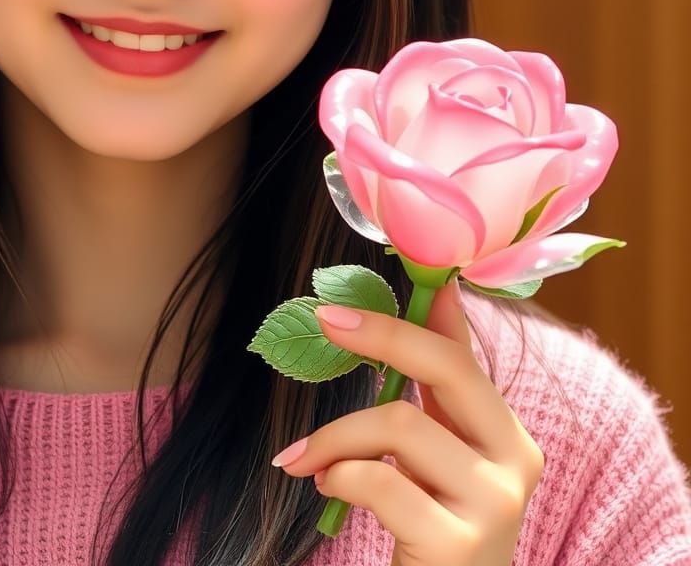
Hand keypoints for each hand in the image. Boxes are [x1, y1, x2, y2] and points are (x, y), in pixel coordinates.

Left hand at [272, 282, 544, 565]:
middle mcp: (516, 462)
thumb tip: (439, 292)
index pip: (461, 353)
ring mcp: (494, 504)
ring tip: (308, 457)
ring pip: (398, 423)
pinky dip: (338, 474)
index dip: (416, 313)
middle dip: (382, 334)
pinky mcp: (458, 544)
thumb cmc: (433, 525)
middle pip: (446, 366)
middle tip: (326, 320)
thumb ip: (437, 385)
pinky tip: (325, 486)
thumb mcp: (438, 452)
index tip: (373, 284)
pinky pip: (380, 480)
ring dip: (335, 435)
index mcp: (508, 434)